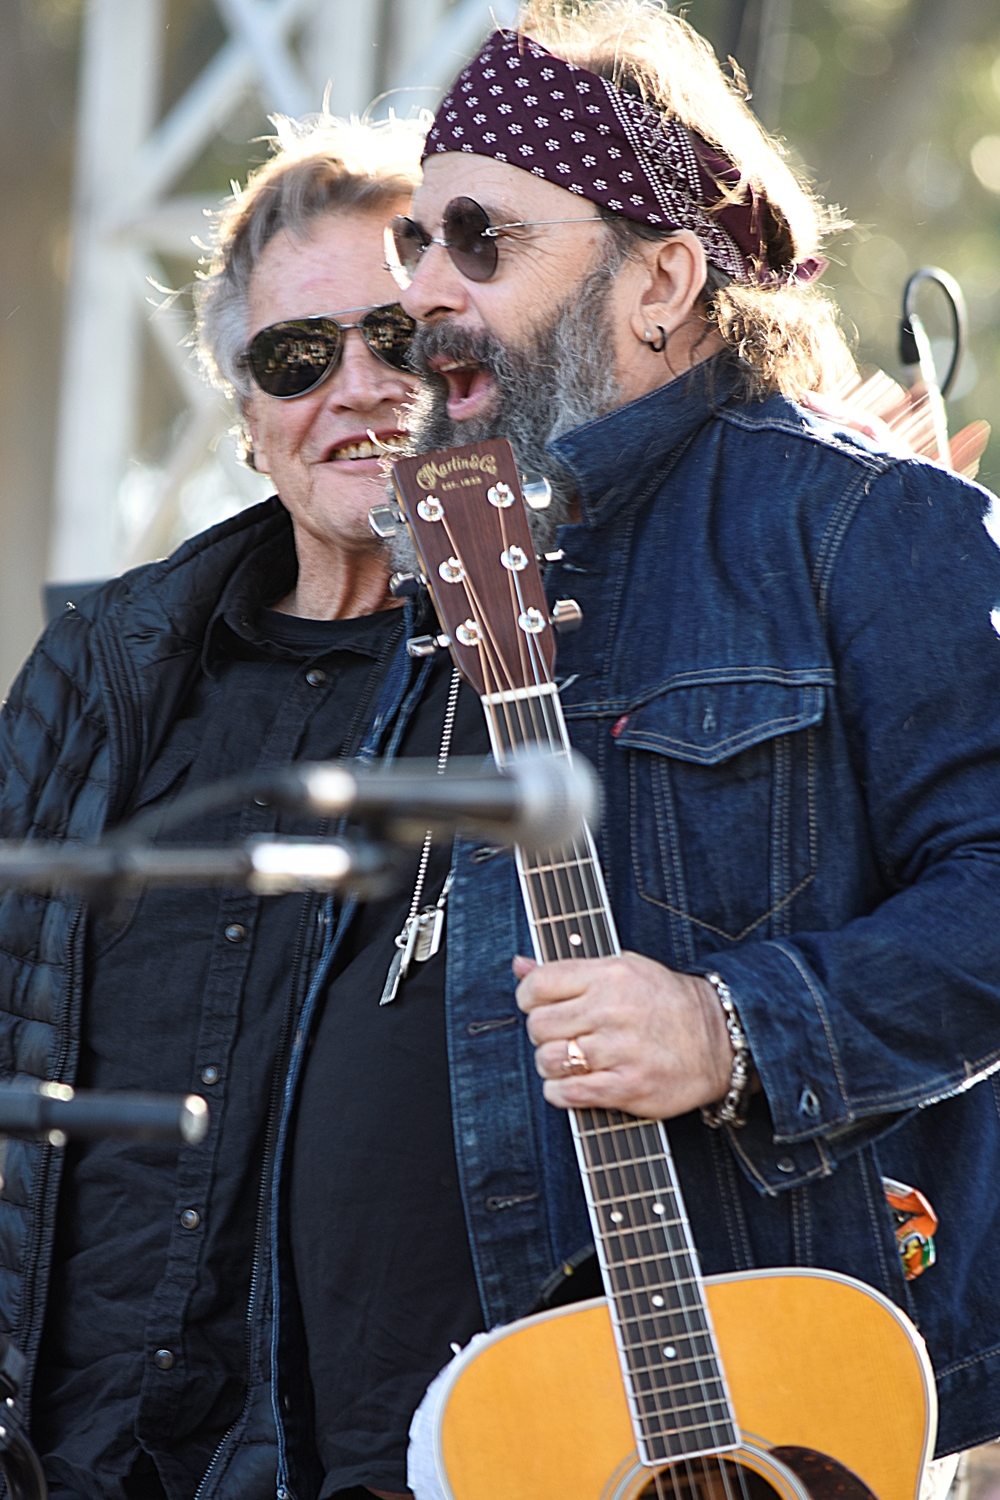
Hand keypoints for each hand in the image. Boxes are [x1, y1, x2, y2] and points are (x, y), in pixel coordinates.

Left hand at [513, 952, 732, 1117]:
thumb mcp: (623, 968)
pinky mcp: (629, 1086)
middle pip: (539, 1025)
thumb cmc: (665, 1002)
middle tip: (558, 1036)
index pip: (538, 984)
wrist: (720, 1040)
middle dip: (541, 1034)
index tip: (537, 1005)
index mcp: (609, 974)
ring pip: (549, 1060)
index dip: (528, 997)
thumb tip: (519, 965)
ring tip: (568, 1062)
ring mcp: (621, 1050)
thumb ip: (569, 968)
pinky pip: (571, 1093)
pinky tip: (572, 1086)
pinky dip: (561, 1093)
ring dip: (551, 1066)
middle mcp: (612, 1009)